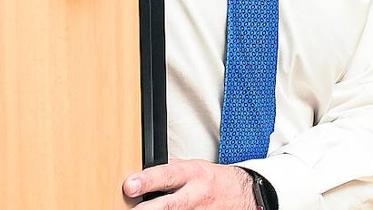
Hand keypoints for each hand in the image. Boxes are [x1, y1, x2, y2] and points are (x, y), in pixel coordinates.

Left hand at [123, 160, 254, 208]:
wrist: (242, 194)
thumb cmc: (214, 180)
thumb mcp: (195, 167)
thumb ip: (171, 170)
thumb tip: (145, 171)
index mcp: (193, 174)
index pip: (167, 175)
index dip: (147, 181)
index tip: (129, 186)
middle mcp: (195, 195)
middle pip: (169, 205)